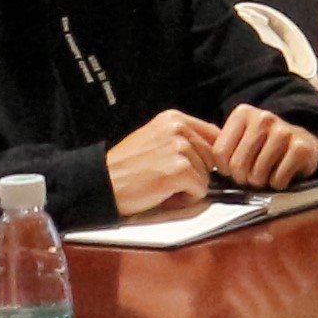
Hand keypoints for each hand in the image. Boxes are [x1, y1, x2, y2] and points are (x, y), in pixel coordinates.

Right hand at [101, 111, 216, 217]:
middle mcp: (179, 129)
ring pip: (207, 176)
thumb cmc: (125, 167)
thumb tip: (213, 151)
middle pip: (213, 157)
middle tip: (169, 178)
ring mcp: (180, 149)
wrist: (102, 183)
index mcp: (174, 118)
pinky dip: (185, 199)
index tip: (197, 167)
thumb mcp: (155, 139)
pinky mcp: (180, 171)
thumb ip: (183, 139)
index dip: (210, 156)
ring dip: (189, 187)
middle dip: (197, 173)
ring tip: (163, 185)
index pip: (214, 134)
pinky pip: (200, 191)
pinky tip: (164, 194)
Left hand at [205, 104, 317, 191]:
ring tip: (267, 174)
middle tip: (252, 175)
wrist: (303, 140)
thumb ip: (222, 149)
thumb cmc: (265, 146)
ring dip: (261, 182)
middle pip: (238, 165)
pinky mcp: (301, 147)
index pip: (220, 154)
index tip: (234, 168)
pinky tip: (282, 174)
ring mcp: (284, 131)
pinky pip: (278, 179)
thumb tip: (203, 167)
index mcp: (243, 114)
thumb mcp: (241, 139)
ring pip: (257, 174)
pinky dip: (278, 184)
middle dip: (243, 178)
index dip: (225, 169)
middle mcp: (264, 118)